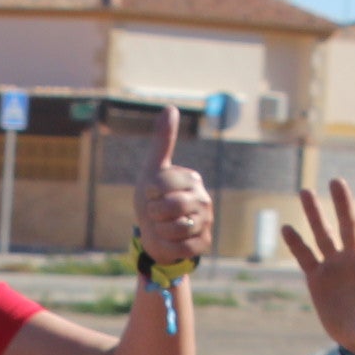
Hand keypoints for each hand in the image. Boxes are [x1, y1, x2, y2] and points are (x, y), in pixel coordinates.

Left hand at [132, 110, 212, 265]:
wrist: (153, 233)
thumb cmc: (152, 199)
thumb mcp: (152, 169)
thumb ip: (163, 140)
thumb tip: (171, 107)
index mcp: (191, 179)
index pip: (162, 184)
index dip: (149, 192)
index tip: (152, 194)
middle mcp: (203, 199)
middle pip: (170, 206)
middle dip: (154, 212)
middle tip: (156, 212)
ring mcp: (206, 222)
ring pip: (173, 229)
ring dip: (160, 230)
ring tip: (163, 226)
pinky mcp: (203, 244)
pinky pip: (180, 247)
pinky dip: (167, 245)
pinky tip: (170, 240)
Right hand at [281, 184, 354, 354]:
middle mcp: (354, 260)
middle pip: (349, 226)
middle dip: (342, 203)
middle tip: (336, 180)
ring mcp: (335, 267)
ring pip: (324, 235)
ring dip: (315, 215)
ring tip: (305, 191)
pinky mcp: (318, 279)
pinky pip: (306, 257)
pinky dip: (296, 244)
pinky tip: (287, 227)